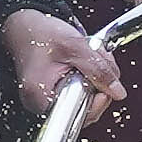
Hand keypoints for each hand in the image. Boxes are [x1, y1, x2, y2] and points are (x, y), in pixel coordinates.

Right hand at [0, 7, 121, 117]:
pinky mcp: (57, 92)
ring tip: (86, 57)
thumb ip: (98, 70)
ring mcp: (50, 99)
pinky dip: (91, 77)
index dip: (98, 101)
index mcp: (40, 97)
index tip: (102, 84)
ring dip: (97, 78)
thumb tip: (117, 92)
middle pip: (87, 108)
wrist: (24, 25)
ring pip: (88, 99)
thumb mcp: (74, 46)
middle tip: (95, 60)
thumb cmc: (38, 33)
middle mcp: (42, 104)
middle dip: (100, 85)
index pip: (78, 116)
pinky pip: (83, 92)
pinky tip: (84, 62)